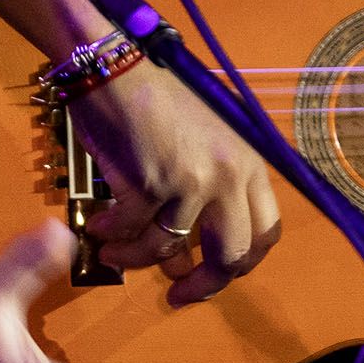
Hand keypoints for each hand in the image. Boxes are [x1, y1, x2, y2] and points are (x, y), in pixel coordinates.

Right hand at [70, 63, 284, 303]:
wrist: (115, 66)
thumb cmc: (154, 100)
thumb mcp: (202, 142)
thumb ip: (206, 193)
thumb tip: (184, 256)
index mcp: (249, 165)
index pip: (266, 232)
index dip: (241, 264)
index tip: (215, 278)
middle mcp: (229, 176)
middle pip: (231, 256)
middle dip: (203, 286)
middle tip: (177, 297)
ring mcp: (192, 181)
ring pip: (168, 250)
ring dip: (135, 260)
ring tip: (113, 253)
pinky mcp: (151, 184)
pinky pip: (129, 232)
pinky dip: (110, 236)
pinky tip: (97, 226)